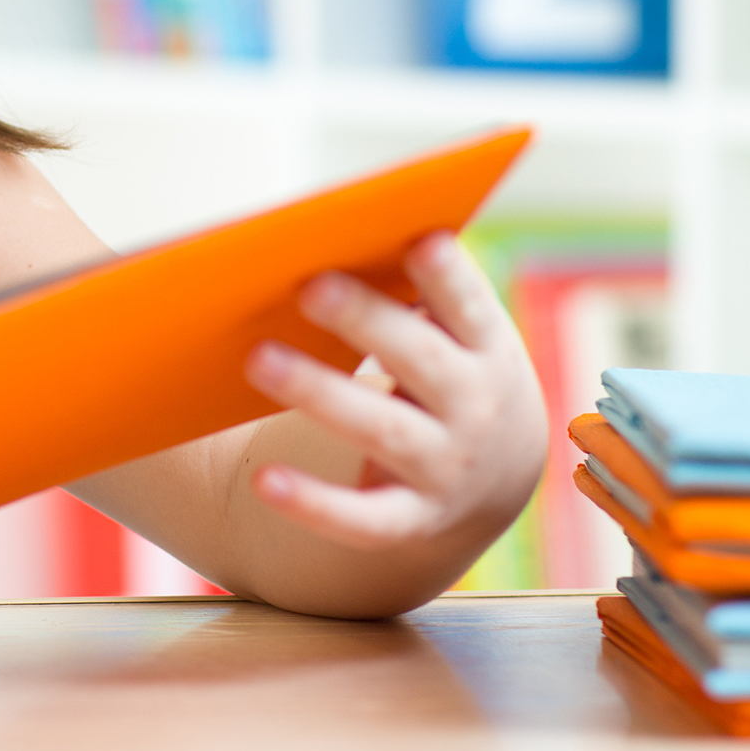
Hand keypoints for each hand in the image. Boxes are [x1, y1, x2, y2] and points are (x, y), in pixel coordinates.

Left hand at [240, 232, 546, 550]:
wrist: (492, 479)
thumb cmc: (453, 374)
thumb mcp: (459, 337)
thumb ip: (423, 293)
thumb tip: (342, 230)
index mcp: (487, 350)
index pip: (470, 306)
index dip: (449, 277)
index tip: (420, 240)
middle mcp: (477, 410)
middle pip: (419, 360)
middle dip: (366, 321)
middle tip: (309, 286)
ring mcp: (446, 469)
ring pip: (381, 430)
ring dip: (320, 393)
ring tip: (257, 359)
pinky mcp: (412, 520)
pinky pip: (361, 518)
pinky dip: (314, 504)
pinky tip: (264, 481)